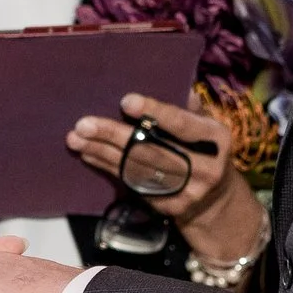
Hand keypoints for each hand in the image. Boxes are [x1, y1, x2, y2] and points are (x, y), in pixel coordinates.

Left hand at [68, 92, 266, 267]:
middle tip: (84, 124)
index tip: (126, 101)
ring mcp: (187, 192)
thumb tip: (177, 84)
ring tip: (76, 139)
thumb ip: (190, 109)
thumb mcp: (207, 127)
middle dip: (114, 136)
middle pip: (152, 150)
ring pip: (137, 169)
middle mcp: (205, 168)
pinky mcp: (169, 208)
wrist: (216, 201)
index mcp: (216, 139)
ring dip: (102, 153)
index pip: (181, 124)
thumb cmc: (205, 150)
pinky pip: (133, 184)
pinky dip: (108, 168)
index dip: (154, 112)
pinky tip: (89, 155)